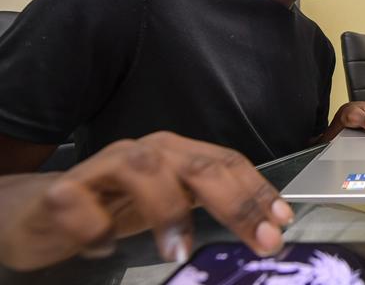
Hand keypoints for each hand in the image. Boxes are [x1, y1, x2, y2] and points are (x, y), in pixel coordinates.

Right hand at [0, 132, 293, 270]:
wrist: (44, 209)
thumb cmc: (114, 206)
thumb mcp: (170, 206)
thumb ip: (207, 205)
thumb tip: (262, 227)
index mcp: (176, 154)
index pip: (226, 163)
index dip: (256, 191)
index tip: (280, 221)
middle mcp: (146, 152)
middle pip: (198, 166)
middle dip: (235, 202)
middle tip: (259, 239)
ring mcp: (104, 166)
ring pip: (145, 170)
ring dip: (168, 211)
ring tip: (179, 250)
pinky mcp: (64, 190)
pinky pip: (83, 204)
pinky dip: (97, 230)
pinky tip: (104, 247)